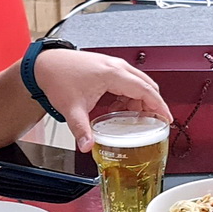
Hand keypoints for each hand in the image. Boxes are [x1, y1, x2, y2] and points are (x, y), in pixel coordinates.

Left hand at [31, 49, 171, 150]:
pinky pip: (128, 81)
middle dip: (152, 105)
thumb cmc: (58, 78)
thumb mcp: (71, 108)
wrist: (45, 65)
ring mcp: (113, 65)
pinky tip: (120, 108)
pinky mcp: (108, 68)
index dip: (159, 105)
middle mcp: (116, 67)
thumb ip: (81, 129)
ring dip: (140, 100)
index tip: (167, 118)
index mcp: (112, 74)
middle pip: (146, 85)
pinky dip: (130, 95)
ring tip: (134, 119)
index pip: (145, 90)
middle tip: (153, 123)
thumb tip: (88, 146)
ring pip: (138, 83)